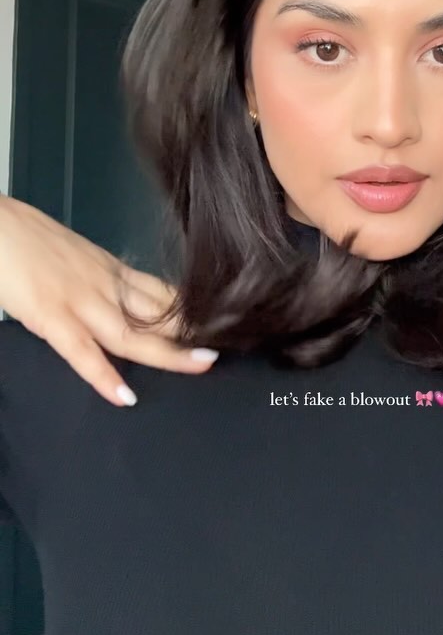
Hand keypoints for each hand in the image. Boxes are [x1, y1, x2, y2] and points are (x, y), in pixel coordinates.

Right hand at [0, 196, 217, 406]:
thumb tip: (115, 299)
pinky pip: (80, 350)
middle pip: (157, 313)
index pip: (161, 293)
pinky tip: (123, 396)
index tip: (220, 326)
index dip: (192, 312)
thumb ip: (98, 279)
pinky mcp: (50, 314)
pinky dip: (103, 375)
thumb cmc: (27, 238)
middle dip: (192, 334)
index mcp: (109, 269)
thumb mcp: (75, 256)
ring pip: (131, 333)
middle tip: (223, 350)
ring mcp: (79, 299)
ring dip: (167, 353)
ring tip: (199, 366)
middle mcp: (103, 283)